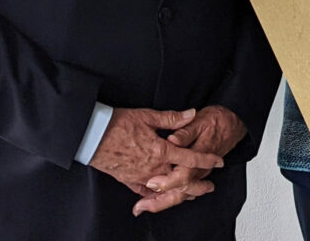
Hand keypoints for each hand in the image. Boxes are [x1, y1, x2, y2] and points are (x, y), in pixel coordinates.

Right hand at [88, 108, 222, 200]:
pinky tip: (162, 195)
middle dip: (197, 185)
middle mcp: (153, 168)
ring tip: (191, 193)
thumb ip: (172, 118)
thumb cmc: (117, 124)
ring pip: (166, 190)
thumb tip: (191, 114)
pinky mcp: (128, 180)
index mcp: (160, 151)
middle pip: (181, 181)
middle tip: (209, 187)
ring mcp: (140, 177)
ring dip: (180, 192)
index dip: (207, 160)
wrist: (91, 136)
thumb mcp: (147, 116)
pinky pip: (146, 193)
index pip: (190, 158)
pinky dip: (157, 196)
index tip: (219, 161)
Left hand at [132, 105, 247, 215]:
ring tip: (142, 207)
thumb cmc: (215, 122)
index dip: (167, 181)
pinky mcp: (194, 175)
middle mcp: (199, 170)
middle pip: (181, 192)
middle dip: (160, 201)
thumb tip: (172, 139)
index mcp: (199, 156)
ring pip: (181, 195)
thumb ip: (185, 132)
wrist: (232, 125)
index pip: (184, 175)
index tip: (151, 183)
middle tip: (141, 205)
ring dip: (161, 203)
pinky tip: (152, 200)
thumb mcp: (200, 121)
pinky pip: (182, 192)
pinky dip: (167, 198)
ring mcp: (197, 175)